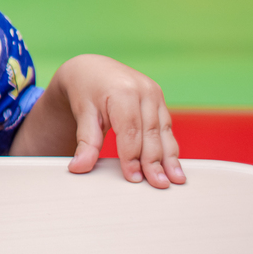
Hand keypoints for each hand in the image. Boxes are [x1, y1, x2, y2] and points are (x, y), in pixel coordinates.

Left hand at [50, 54, 184, 187]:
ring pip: (163, 131)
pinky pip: (166, 126)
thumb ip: (85, 142)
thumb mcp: (83, 114)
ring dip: (169, 157)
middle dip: (154, 161)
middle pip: (150, 133)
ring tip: (174, 180)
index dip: (132, 156)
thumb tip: (78, 167)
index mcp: (122, 91)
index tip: (133, 178)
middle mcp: (143, 90)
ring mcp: (154, 93)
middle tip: (158, 184)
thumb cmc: (85, 90)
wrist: (92, 69)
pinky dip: (169, 147)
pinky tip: (172, 165)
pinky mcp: (159, 100)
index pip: (130, 130)